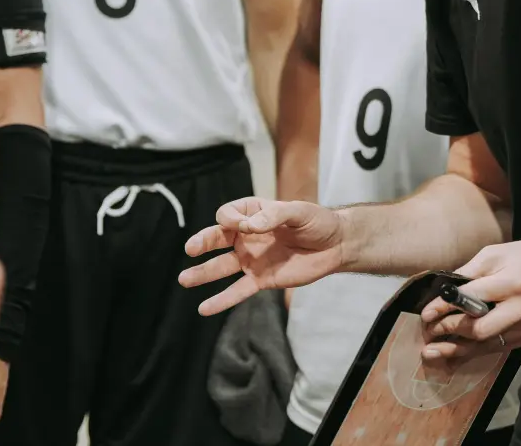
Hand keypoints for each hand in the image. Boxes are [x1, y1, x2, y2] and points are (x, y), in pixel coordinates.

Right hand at [180, 198, 345, 315]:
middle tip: (191, 249)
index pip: (229, 215)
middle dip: (203, 242)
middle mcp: (247, 236)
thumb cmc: (317, 222)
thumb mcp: (299, 212)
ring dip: (203, 273)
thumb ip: (275, 216)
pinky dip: (221, 300)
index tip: (244, 226)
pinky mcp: (261, 279)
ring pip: (221, 267)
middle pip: (217, 239)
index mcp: (253, 214)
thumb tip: (249, 228)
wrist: (336, 245)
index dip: (231, 220)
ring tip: (184, 280)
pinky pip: (238, 291)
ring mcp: (251, 259)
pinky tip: (204, 308)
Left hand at [416, 238, 520, 366]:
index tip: (426, 313)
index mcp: (512, 282)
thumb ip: (470, 272)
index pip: (472, 298)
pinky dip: (476, 350)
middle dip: (450, 331)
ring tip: (433, 352)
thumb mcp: (496, 253)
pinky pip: (498, 348)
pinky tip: (457, 351)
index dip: (445, 307)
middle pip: (480, 329)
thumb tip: (444, 290)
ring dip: (457, 349)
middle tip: (429, 331)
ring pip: (487, 345)